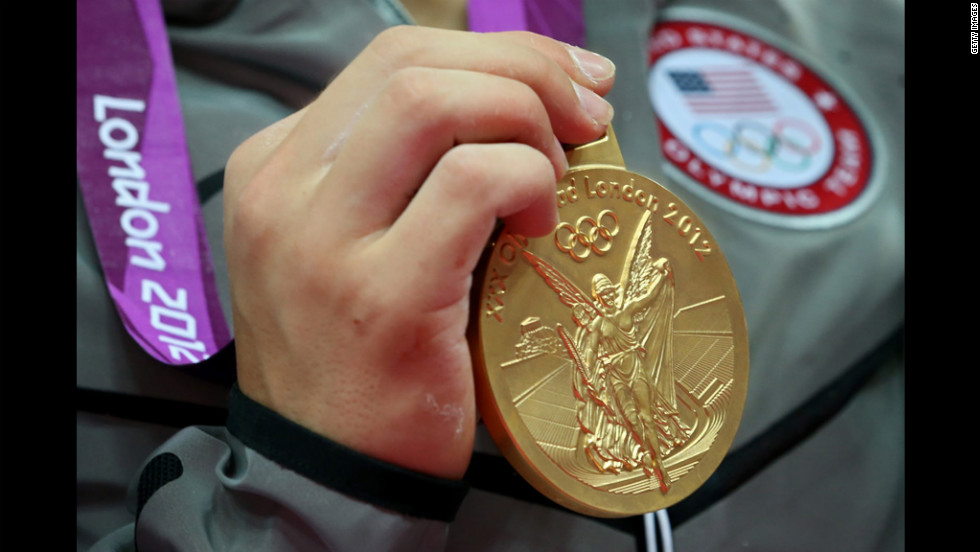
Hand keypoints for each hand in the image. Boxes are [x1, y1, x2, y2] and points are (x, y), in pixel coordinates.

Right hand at [223, 26, 614, 478]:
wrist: (328, 470)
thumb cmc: (361, 355)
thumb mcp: (357, 243)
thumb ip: (410, 171)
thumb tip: (525, 106)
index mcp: (278, 166)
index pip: (392, 60)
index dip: (494, 53)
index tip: (564, 82)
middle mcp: (284, 191)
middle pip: (412, 62)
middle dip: (523, 66)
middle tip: (584, 114)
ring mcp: (321, 241)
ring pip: (433, 102)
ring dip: (526, 118)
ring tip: (555, 175)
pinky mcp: (379, 296)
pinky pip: (471, 183)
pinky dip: (528, 180)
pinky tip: (542, 221)